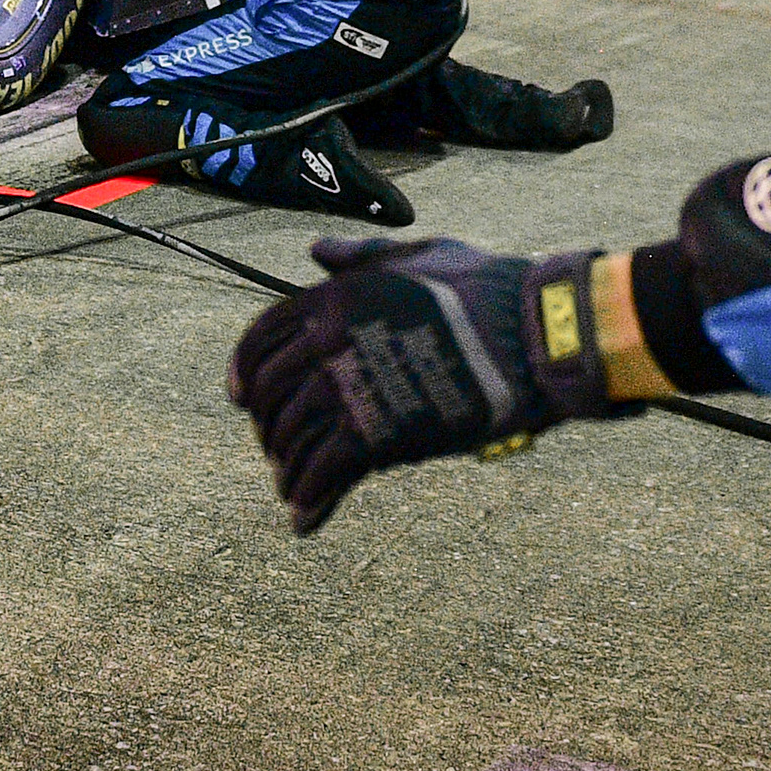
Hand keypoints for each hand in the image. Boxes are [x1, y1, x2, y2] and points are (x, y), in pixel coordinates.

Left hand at [229, 238, 611, 531]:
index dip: (244, 372)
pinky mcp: (375, 436)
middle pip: (268, 396)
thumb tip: (316, 249)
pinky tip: (305, 522)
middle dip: (268, 426)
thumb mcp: (415, 256)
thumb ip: (359, 257)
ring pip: (291, 439)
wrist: (530, 335)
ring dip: (286, 470)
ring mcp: (347, 391)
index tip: (239, 397)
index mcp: (331, 299)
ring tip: (291, 489)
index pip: (260, 339)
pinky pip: (322, 474)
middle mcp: (326, 344)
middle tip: (277, 448)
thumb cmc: (482, 289)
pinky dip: (308, 501)